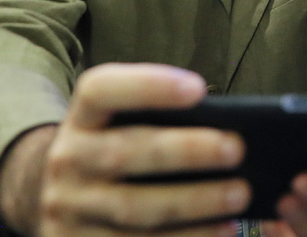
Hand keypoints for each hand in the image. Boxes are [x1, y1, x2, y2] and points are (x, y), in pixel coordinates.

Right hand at [0, 63, 248, 235]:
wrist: (67, 200)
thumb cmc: (121, 150)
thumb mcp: (123, 125)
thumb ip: (163, 120)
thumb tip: (227, 128)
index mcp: (82, 117)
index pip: (100, 90)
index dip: (147, 85)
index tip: (198, 88)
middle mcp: (67, 160)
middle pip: (123, 153)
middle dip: (185, 151)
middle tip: (236, 149)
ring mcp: (69, 209)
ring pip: (133, 208)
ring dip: (193, 202)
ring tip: (239, 194)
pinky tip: (222, 230)